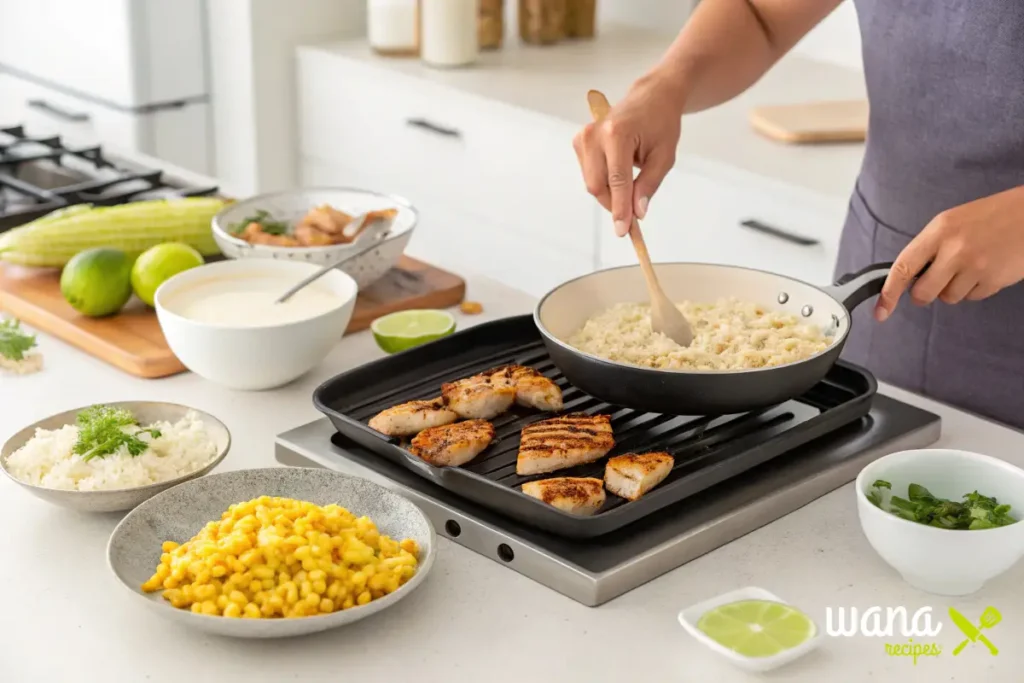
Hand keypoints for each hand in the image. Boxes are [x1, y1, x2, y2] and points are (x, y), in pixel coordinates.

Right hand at [572, 70, 684, 236]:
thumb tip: (637, 213)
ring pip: (591, 183)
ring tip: (631, 183)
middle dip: (613, 204)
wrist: (650, 97)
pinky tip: (619, 171)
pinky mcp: (579, 141)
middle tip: (633, 215)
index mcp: (617, 133)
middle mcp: (594, 134)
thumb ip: (648, 186)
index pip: (617, 180)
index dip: (620, 209)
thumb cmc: (660, 124)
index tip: (623, 231)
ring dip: (610, 192)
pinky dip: (604, 182)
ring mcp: (583, 137)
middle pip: (596, 185)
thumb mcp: (664, 157)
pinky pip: (589, 174)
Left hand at [875, 186, 1023, 320]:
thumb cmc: (992, 216)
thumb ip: (931, 246)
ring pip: (948, 298)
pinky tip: (987, 269)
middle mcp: (954, 250)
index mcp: (939, 230)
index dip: (889, 293)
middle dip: (925, 293)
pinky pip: (973, 298)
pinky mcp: (994, 281)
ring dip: (954, 288)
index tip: (880, 311)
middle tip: (937, 280)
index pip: (903, 267)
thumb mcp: (954, 221)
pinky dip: (976, 288)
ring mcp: (975, 267)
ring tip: (972, 265)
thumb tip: (910, 276)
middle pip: (923, 293)